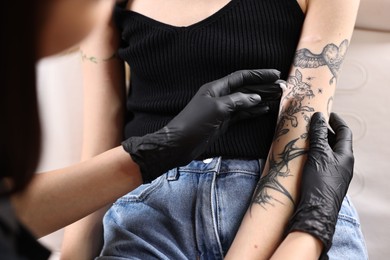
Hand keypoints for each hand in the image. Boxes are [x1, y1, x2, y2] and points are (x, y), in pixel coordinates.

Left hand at [122, 69, 280, 182]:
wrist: (179, 144)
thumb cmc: (194, 123)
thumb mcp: (216, 108)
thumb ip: (237, 101)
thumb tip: (256, 96)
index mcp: (216, 88)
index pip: (241, 77)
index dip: (258, 74)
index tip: (275, 74)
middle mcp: (220, 96)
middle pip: (246, 88)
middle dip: (263, 86)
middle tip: (282, 87)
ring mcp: (223, 110)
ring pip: (246, 101)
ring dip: (261, 99)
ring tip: (278, 97)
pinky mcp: (223, 122)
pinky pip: (242, 114)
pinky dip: (253, 111)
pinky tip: (265, 109)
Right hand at [287, 112, 353, 258]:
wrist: (316, 211)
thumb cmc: (320, 182)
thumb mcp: (318, 154)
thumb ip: (318, 135)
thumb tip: (318, 118)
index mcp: (346, 156)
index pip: (344, 132)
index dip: (336, 120)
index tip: (327, 113)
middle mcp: (343, 164)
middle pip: (335, 142)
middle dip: (324, 132)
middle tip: (311, 124)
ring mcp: (334, 174)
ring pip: (327, 153)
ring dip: (317, 143)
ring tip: (304, 137)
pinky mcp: (325, 181)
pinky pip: (321, 163)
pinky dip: (313, 155)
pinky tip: (303, 155)